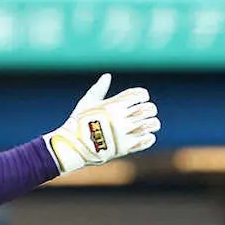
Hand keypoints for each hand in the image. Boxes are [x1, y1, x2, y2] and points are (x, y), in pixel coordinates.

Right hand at [44, 73, 159, 174]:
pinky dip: (148, 137)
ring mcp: (124, 133)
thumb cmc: (78, 122)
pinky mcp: (126, 148)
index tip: (140, 99)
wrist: (72, 146)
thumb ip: (99, 88)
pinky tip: (143, 135)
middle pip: (149, 108)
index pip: (140, 94)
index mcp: (114, 105)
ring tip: (146, 124)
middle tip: (144, 113)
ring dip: (152, 123)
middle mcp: (121, 118)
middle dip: (149, 109)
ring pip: (152, 124)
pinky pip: (148, 140)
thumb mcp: (87, 102)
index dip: (143, 95)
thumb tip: (107, 76)